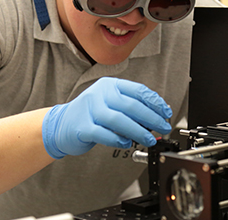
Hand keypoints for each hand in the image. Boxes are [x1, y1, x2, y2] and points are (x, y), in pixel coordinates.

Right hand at [42, 77, 172, 158]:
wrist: (61, 124)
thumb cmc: (91, 114)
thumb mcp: (111, 103)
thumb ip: (132, 107)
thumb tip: (158, 115)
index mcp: (110, 85)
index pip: (138, 91)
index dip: (155, 102)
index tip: (166, 113)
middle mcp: (100, 94)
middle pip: (131, 105)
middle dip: (151, 118)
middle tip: (162, 127)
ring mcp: (89, 110)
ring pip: (119, 119)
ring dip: (138, 131)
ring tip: (149, 139)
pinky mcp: (82, 127)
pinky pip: (104, 133)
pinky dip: (118, 139)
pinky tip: (126, 142)